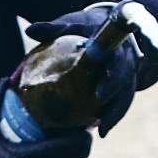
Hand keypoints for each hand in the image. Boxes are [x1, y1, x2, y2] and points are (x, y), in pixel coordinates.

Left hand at [25, 0, 157, 132]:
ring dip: (116, 112)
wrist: (110, 33)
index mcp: (114, 43)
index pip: (115, 53)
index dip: (109, 67)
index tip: (100, 82)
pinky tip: (102, 131)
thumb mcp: (73, 26)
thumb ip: (54, 29)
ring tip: (103, 129)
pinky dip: (112, 116)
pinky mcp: (124, 88)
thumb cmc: (87, 30)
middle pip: (124, 76)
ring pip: (126, 95)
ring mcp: (127, 76)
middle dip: (112, 86)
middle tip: (98, 96)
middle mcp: (126, 60)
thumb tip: (29, 30)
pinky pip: (121, 104)